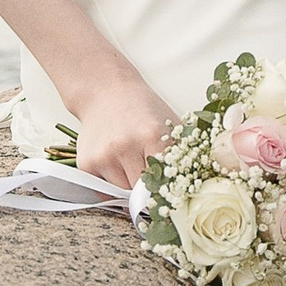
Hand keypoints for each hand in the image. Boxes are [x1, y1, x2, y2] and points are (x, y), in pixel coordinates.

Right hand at [71, 71, 174, 190]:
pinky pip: (104, 191)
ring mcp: (103, 156)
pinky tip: (115, 164)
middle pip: (143, 192)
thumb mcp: (169, 124)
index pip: (166, 182)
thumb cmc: (141, 109)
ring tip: (130, 162)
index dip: (169, 188)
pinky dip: (111, 185)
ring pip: (123, 193)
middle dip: (148, 188)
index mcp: (152, 136)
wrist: (106, 92)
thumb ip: (184, 153)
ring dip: (128, 185)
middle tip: (149, 172)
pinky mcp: (86, 164)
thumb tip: (199, 185)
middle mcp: (125, 147)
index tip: (171, 193)